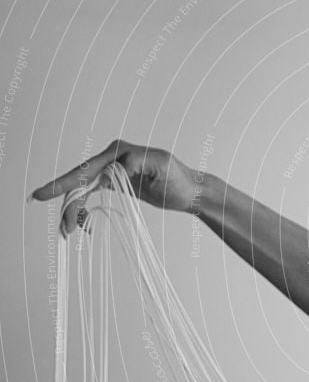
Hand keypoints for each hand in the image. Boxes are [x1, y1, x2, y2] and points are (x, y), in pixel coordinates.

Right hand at [30, 139, 197, 234]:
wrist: (190, 191)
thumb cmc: (179, 178)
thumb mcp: (161, 166)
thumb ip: (136, 163)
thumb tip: (112, 170)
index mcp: (119, 152)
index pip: (87, 169)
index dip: (65, 183)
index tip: (44, 194)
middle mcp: (112, 158)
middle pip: (80, 180)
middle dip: (67, 201)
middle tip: (59, 223)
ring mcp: (112, 171)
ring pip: (83, 190)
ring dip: (73, 209)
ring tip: (67, 229)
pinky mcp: (116, 183)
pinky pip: (92, 194)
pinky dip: (84, 208)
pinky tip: (82, 223)